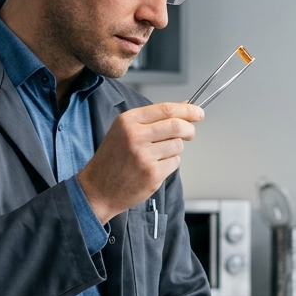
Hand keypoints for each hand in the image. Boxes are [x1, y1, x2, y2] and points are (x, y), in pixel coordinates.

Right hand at [77, 102, 202, 223]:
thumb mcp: (124, 131)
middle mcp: (135, 136)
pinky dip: (170, 164)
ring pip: (178, 145)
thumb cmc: (112, 159)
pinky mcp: (152, 174)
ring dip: (175, 149)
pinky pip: (175, 163)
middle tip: (190, 132)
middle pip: (177, 126)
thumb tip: (183, 107)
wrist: (97, 188)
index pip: (166, 109)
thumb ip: (152, 119)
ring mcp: (144, 156)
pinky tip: (154, 167)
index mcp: (128, 121)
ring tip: (158, 155)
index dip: (187, 110)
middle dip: (189, 129)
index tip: (198, 112)